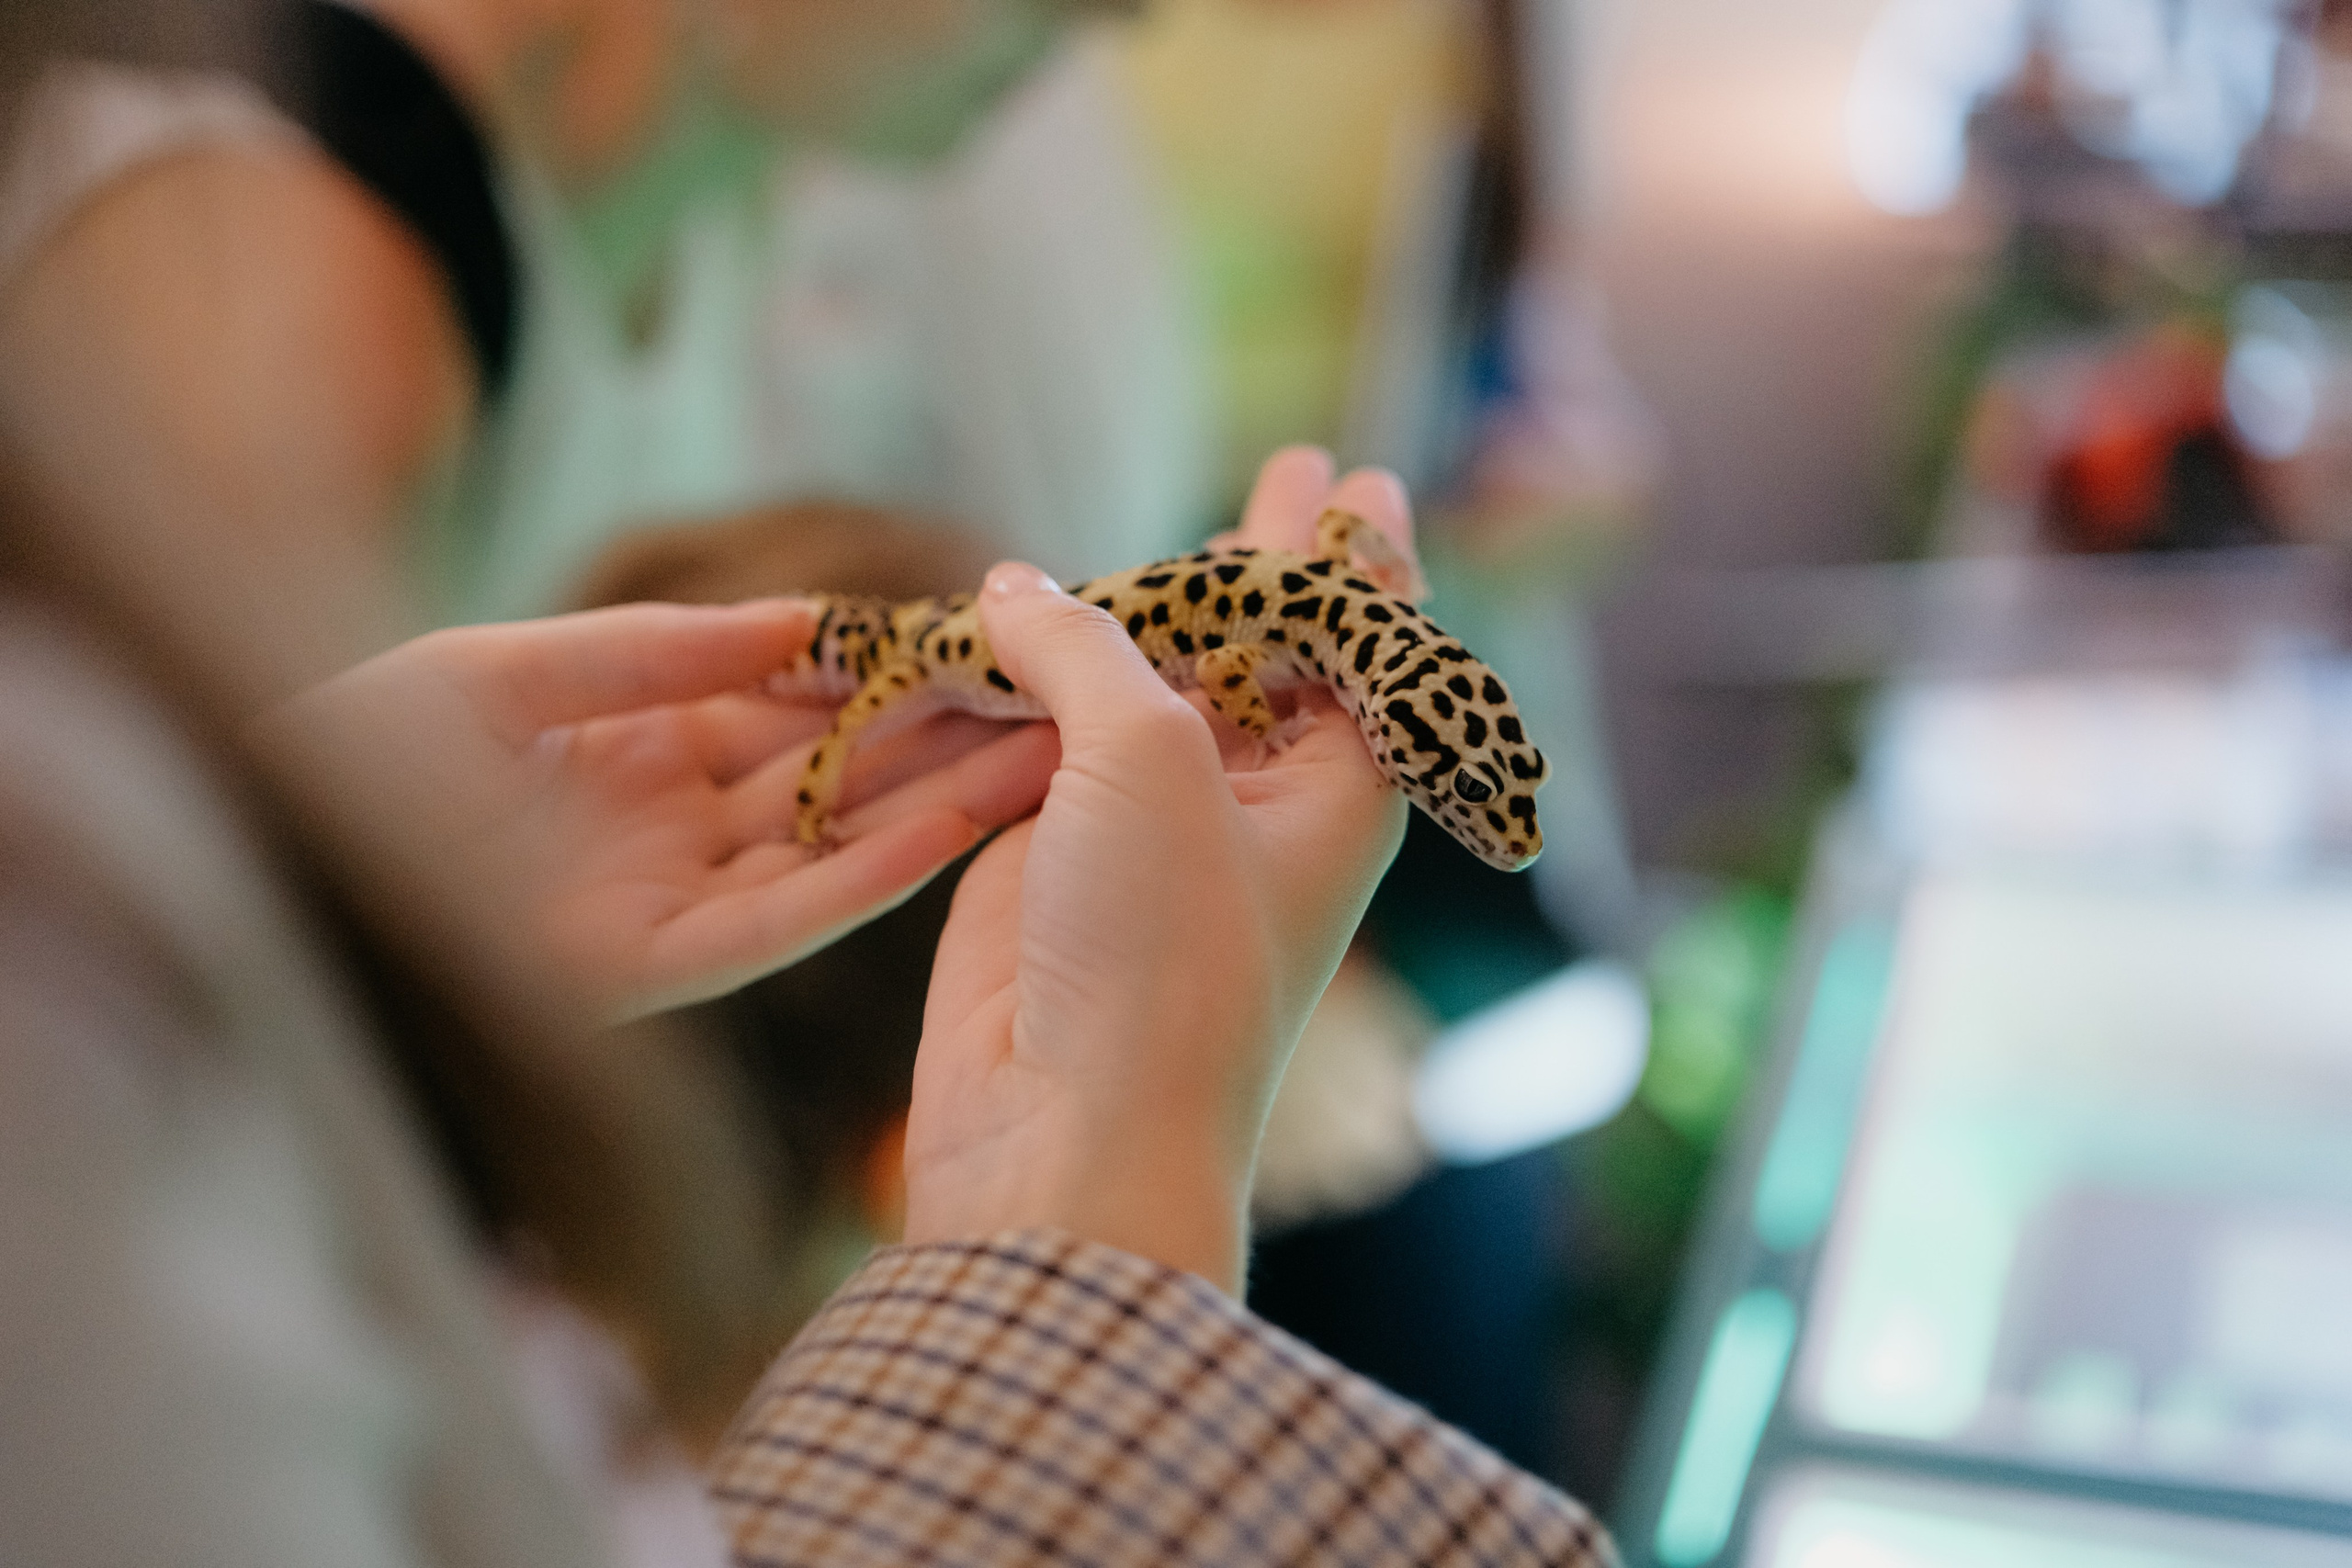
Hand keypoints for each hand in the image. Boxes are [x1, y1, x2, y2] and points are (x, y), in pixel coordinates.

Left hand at [256, 600, 1058, 1018]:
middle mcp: (667, 828)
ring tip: (1040, 755)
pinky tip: (947, 828)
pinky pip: (778, 919)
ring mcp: (665, 901)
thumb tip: (804, 624)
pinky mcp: (652, 970)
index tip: (974, 638)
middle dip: (938, 741)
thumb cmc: (344, 752)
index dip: (879, 676)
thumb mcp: (501, 673)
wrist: (256, 863)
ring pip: (827, 847)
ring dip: (934, 804)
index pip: (787, 709)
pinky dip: (862, 877)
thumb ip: (654, 653)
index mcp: (632, 751)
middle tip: (1053, 702)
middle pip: (830, 779)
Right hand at [901, 448, 1416, 1291]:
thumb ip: (1087, 646)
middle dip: (1274, 561)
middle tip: (1297, 468)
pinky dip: (1043, 676)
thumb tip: (1015, 591)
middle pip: (1268, 649)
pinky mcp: (1053, 854)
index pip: (1362, 640)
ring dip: (1153, 606)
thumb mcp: (1147, 758)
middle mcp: (1256, 798)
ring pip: (1151, 687)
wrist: (1068, 1130)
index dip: (1362, 555)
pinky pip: (1055, 735)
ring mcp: (1152, 826)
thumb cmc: (1159, 950)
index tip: (1365, 482)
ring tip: (1170, 527)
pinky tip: (1030, 616)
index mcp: (1334, 784)